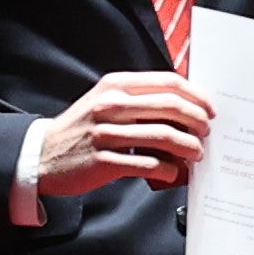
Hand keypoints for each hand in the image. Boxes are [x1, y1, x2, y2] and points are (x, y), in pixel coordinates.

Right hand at [31, 71, 211, 194]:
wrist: (43, 154)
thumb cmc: (83, 128)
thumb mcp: (105, 101)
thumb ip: (139, 99)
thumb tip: (184, 106)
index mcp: (115, 86)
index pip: (168, 82)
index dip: (197, 96)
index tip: (210, 110)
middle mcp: (111, 105)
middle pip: (172, 107)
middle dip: (198, 121)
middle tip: (207, 133)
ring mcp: (106, 133)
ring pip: (165, 135)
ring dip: (189, 147)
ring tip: (196, 154)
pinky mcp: (104, 161)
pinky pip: (149, 164)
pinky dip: (169, 169)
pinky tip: (173, 172)